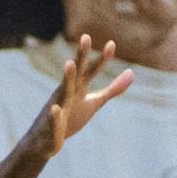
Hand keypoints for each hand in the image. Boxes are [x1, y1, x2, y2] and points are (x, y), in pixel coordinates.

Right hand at [42, 35, 133, 154]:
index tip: (112, 44)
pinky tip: (56, 109)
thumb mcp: (94, 102)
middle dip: (81, 56)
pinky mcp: (52, 126)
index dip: (102, 59)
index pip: (91, 70)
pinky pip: (54, 121)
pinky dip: (55, 116)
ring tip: (70, 63)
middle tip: (86, 36)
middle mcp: (66, 93)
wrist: (44, 141)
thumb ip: (112, 89)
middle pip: (76, 72)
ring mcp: (57, 107)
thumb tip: (132, 72)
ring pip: (63, 91)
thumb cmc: (70, 117)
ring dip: (67, 78)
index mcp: (78, 87)